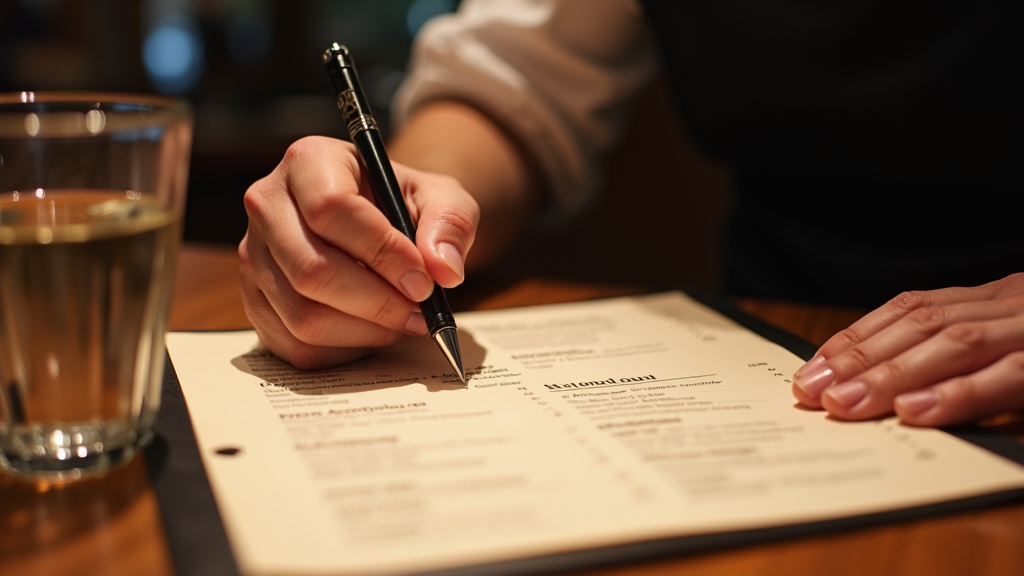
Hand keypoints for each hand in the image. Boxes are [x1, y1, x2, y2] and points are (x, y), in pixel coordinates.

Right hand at [238, 136, 478, 369]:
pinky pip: (297, 345)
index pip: (331, 208)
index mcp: (308, 162)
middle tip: (421, 309)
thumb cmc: (405, 206)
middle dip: (377, 301)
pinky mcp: (255, 303)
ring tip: (405, 320)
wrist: (379, 222)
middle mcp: (267, 205)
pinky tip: (375, 330)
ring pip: (303, 315)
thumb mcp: (442, 198)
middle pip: (311, 270)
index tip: (424, 280)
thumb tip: (443, 269)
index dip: (382, 252)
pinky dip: (346, 349)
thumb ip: (451, 224)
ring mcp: (253, 257)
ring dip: (366, 329)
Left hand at [792, 273, 1023, 425]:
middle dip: (861, 359)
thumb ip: (967, 360)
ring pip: (955, 345)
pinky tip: (912, 410)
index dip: (859, 338)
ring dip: (892, 375)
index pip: (912, 310)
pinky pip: (1007, 375)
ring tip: (844, 403)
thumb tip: (893, 393)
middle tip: (812, 391)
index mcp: (997, 300)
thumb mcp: (1016, 345)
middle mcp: (1012, 305)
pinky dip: (956, 393)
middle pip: (923, 326)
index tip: (814, 368)